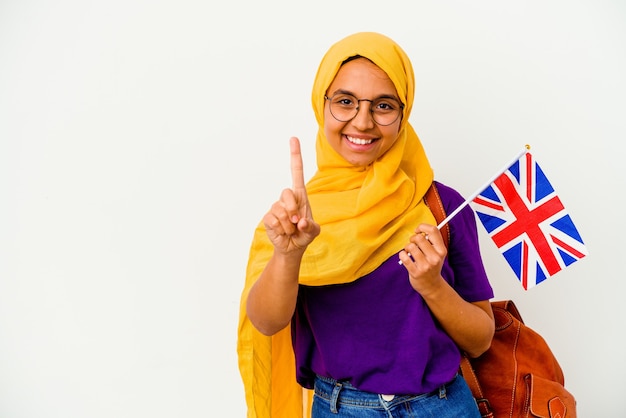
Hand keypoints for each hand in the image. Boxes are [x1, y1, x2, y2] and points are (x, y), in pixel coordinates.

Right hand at [262, 137, 319, 253]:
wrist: (292, 247)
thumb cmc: (305, 234)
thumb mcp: (314, 231)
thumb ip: (311, 227)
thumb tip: (301, 222)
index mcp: (300, 196)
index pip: (296, 172)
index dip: (295, 155)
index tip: (293, 138)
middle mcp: (287, 198)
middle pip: (287, 193)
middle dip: (294, 209)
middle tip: (297, 222)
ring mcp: (276, 207)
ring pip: (281, 211)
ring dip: (289, 225)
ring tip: (291, 230)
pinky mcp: (268, 217)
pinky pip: (274, 220)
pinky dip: (281, 229)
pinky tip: (283, 232)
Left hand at [399, 224, 446, 294]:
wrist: (432, 286)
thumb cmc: (432, 265)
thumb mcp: (438, 253)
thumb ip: (432, 240)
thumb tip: (420, 228)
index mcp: (442, 250)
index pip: (433, 230)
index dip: (422, 227)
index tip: (418, 230)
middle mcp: (435, 258)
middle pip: (419, 238)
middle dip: (412, 238)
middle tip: (413, 244)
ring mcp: (425, 266)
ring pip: (410, 246)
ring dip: (407, 247)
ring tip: (409, 252)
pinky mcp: (416, 272)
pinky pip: (404, 257)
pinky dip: (402, 255)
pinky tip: (405, 257)